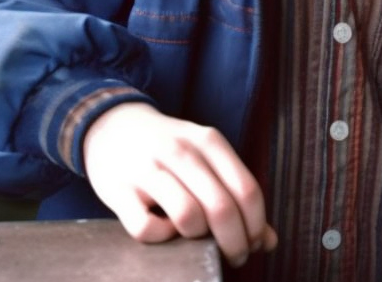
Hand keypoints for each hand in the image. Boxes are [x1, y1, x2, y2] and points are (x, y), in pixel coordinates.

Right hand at [83, 102, 276, 266]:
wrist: (112, 125)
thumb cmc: (169, 150)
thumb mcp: (206, 158)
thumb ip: (237, 195)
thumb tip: (269, 242)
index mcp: (208, 141)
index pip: (247, 190)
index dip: (256, 226)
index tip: (255, 244)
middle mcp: (180, 151)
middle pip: (222, 208)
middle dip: (235, 243)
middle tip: (234, 256)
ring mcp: (147, 169)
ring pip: (188, 217)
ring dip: (198, 240)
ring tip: (197, 239)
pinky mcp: (118, 190)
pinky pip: (146, 229)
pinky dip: (161, 238)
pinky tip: (164, 230)